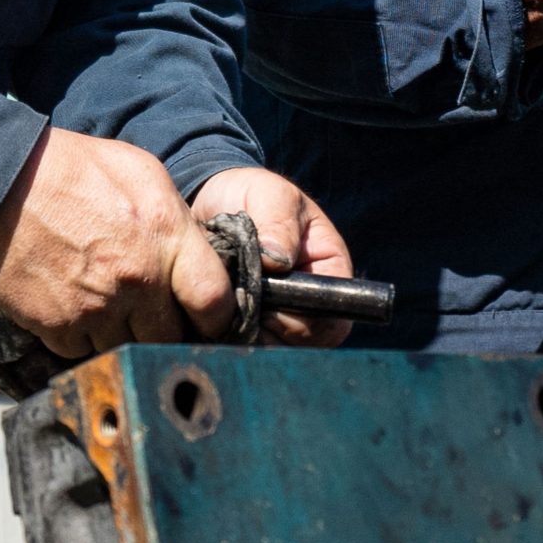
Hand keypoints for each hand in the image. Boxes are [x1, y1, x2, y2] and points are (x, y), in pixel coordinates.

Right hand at [0, 128, 236, 362]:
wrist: (4, 181)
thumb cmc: (78, 170)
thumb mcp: (144, 174)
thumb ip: (177, 223)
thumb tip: (199, 259)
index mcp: (166, 237)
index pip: (214, 301)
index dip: (217, 319)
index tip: (207, 321)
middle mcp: (137, 279)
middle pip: (170, 338)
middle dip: (165, 331)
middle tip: (153, 316)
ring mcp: (96, 307)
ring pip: (126, 350)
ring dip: (122, 337)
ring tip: (108, 307)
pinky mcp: (57, 325)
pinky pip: (82, 352)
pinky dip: (82, 338)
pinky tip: (76, 309)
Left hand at [191, 168, 357, 348]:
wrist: (212, 200)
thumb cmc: (250, 193)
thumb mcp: (269, 195)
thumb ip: (277, 222)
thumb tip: (278, 261)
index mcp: (329, 271)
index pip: (332, 320)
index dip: (301, 322)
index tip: (267, 303)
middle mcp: (310, 301)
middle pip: (301, 343)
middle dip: (267, 329)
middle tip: (236, 303)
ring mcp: (280, 317)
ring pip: (270, 348)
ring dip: (243, 332)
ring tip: (221, 303)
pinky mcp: (251, 323)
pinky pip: (241, 344)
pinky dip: (225, 333)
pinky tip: (210, 311)